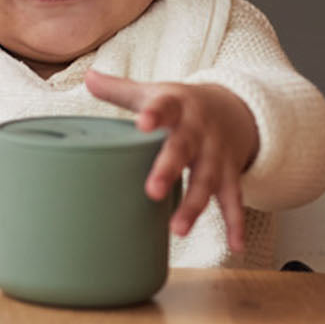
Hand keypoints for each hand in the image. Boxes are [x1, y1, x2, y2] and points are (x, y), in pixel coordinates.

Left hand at [84, 70, 258, 253]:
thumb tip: (88, 77)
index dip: (154, 115)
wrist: (233, 108)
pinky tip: (235, 246)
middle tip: (152, 190)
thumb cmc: (180, 106)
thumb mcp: (155, 93)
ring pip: (207, 181)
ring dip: (194, 205)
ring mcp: (216, 155)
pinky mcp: (230, 175)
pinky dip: (236, 223)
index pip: (164, 108)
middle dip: (169, 169)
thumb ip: (120, 91)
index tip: (143, 122)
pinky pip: (234, 200)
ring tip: (178, 229)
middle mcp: (199, 131)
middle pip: (184, 150)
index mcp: (177, 107)